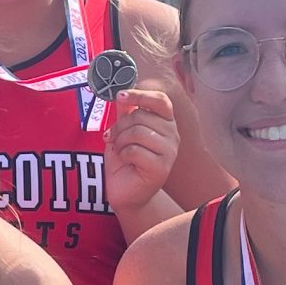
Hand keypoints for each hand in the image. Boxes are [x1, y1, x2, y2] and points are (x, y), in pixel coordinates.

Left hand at [101, 85, 178, 215]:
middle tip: (112, 137)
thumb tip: (122, 92)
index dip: (139, 95)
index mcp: (166, 122)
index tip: (120, 95)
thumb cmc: (126, 160)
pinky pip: (135, 150)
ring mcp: (170, 152)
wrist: (126, 192)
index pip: (160, 100)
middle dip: (120, 126)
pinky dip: (123, 153)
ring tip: (119, 150)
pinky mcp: (161, 168)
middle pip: (141, 116)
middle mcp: (172, 134)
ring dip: (120, 141)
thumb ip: (125, 112)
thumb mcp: (123, 131)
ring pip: (137, 132)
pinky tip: (125, 160)